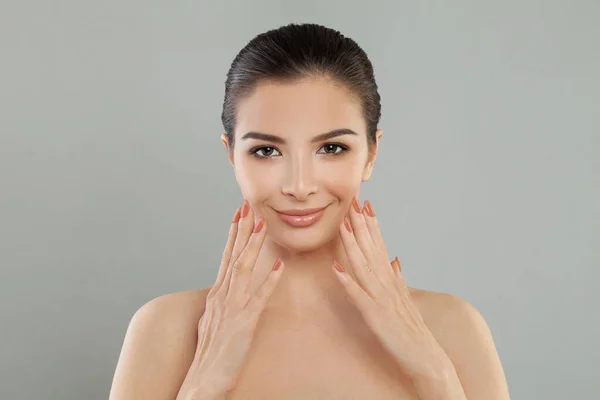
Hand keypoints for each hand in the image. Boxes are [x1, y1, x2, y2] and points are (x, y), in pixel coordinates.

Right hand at [177, 200, 284, 398]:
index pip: (226, 257)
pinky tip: (280, 266)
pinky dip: (270, 280)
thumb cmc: (210, 352)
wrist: (203, 378)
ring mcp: (232, 308)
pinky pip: (259, 297)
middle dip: (243, 230)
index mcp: (216, 294)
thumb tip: (219, 289)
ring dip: (253, 246)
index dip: (234, 234)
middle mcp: (222, 296)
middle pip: (234, 256)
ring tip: (263, 225)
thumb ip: (217, 302)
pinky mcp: (244, 323)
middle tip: (250, 206)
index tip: (240, 214)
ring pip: (244, 269)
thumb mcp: (211, 321)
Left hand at [331, 197, 447, 379]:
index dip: (372, 225)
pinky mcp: (375, 316)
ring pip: (364, 266)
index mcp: (392, 279)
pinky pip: (358, 296)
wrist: (427, 357)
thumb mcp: (405, 300)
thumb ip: (398, 279)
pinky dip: (347, 282)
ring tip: (343, 225)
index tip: (365, 205)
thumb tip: (395, 260)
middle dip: (361, 225)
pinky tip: (336, 268)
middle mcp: (387, 284)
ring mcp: (381, 298)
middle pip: (371, 249)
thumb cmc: (413, 330)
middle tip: (353, 201)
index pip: (380, 246)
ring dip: (352, 245)